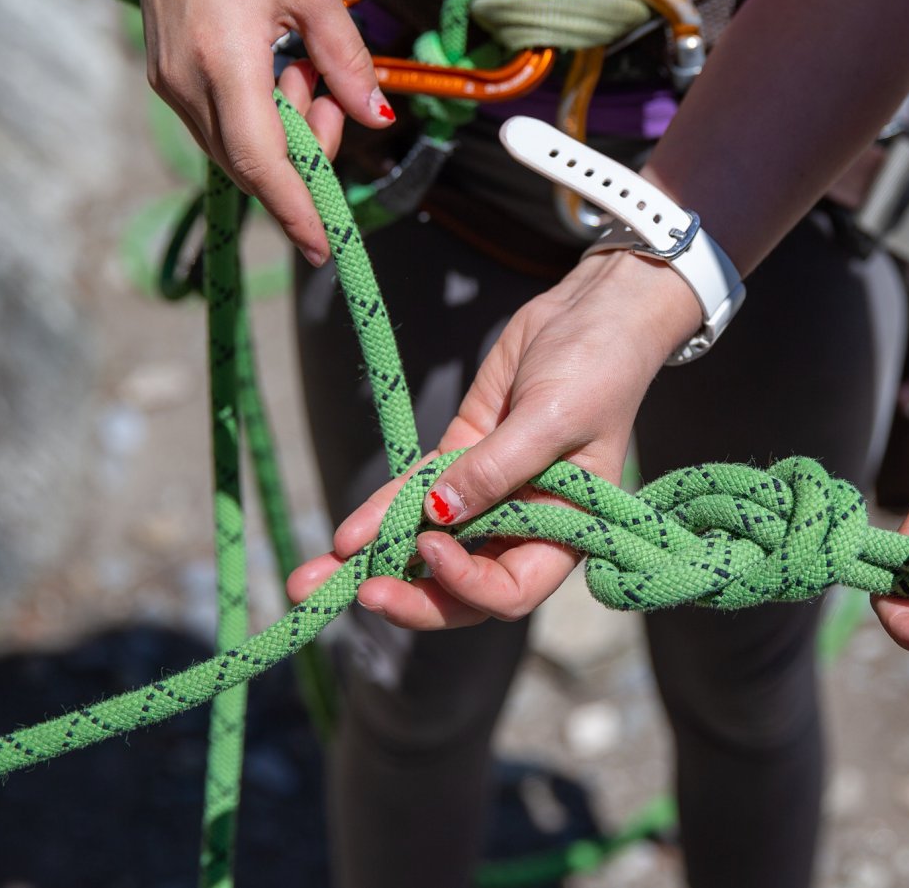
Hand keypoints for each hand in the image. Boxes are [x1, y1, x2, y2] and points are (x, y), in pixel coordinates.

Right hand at [111, 0, 393, 263]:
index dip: (297, 211)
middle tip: (331, 101)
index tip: (326, 248)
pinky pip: (220, 123)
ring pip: (236, 147)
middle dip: (304, 154)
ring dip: (283, 131)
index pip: (263, 163)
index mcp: (224, 61)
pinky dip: (259, 115)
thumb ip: (346, 60)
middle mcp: (186, 82)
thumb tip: (375, 116)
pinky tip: (277, 69)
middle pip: (252, 164)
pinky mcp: (167, 74)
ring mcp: (169, 81)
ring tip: (302, 69)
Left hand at [287, 251, 702, 626]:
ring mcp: (488, 494)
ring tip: (310, 580)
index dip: (465, 584)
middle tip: (355, 595)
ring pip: (426, 544)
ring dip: (371, 562)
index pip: (509, 590)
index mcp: (564, 533)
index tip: (430, 546)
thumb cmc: (598, 370)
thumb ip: (497, 470)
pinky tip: (342, 532)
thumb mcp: (553, 420)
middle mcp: (525, 526)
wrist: (594, 312)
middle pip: (459, 586)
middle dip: (405, 596)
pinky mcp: (461, 457)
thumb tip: (437, 515)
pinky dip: (378, 511)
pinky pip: (413, 494)